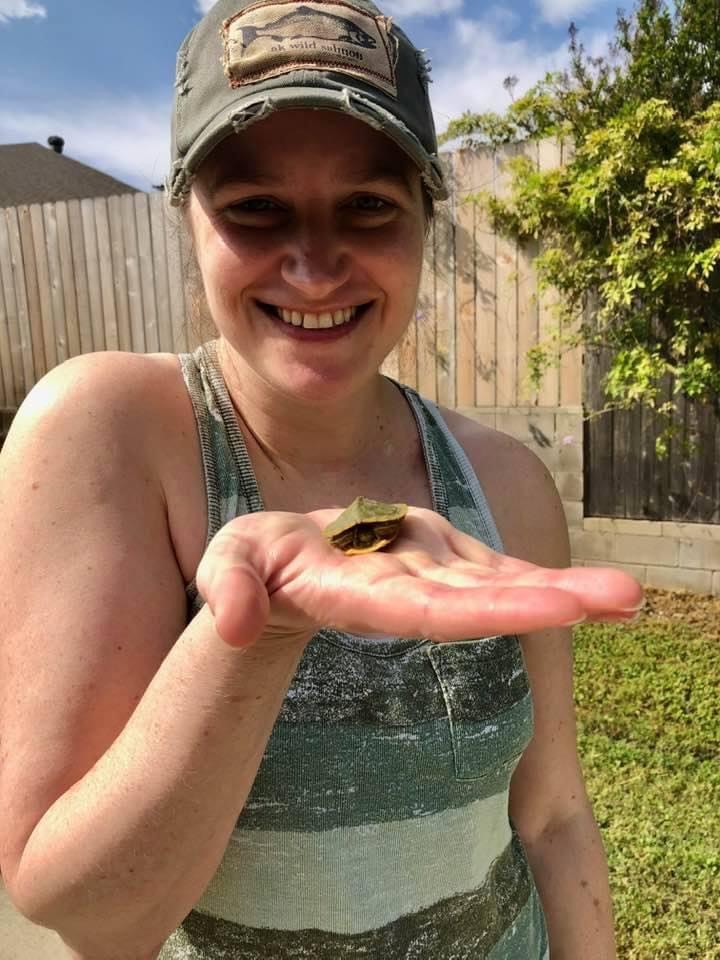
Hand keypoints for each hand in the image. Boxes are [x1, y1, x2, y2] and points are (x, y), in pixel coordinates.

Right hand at [195, 507, 643, 647]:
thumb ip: (230, 591)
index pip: (431, 608)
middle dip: (551, 601)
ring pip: (499, 588)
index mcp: (362, 597)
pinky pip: (490, 572)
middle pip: (483, 602)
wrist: (278, 578)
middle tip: (624, 598)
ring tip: (626, 595)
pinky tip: (587, 589)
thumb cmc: (248, 572)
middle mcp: (406, 596)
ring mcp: (424, 580)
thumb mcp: (228, 567)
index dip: (490, 608)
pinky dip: (537, 578)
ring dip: (562, 592)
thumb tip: (233, 623)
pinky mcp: (433, 563)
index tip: (553, 610)